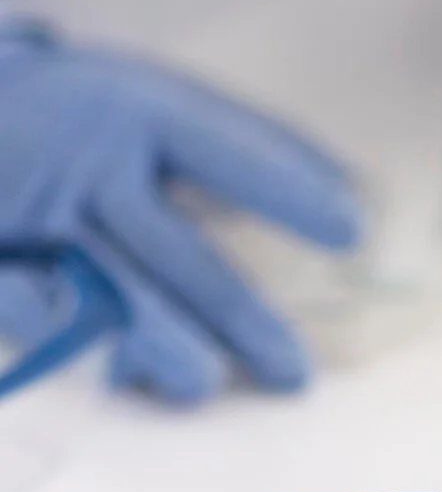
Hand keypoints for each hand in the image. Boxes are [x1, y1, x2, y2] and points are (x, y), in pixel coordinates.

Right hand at [0, 22, 361, 399]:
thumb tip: (354, 189)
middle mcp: (90, 161)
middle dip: (237, 315)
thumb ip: (245, 148)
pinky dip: (81, 346)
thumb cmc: (83, 119)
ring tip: (206, 384)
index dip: (286, 188)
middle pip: (174, 248)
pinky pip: (38, 311)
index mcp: (140, 109)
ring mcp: (37, 214)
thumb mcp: (150, 106)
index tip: (352, 228)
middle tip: (296, 372)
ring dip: (161, 343)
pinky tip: (122, 379)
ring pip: (107, 292)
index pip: (225, 150)